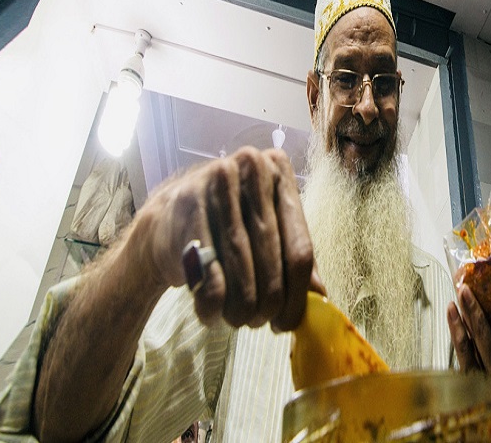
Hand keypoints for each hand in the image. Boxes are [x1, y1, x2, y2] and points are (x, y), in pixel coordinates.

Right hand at [130, 147, 323, 331]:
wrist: (170, 217)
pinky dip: (212, 307)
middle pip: (273, 263)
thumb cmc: (229, 225)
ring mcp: (217, 185)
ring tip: (236, 319)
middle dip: (268, 306)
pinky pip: (209, 277)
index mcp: (280, 172)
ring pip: (242, 274)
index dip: (298, 296)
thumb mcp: (268, 231)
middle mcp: (252, 168)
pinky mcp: (186, 210)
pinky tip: (211, 313)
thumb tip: (320, 296)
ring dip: (241, 310)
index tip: (288, 323)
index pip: (301, 249)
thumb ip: (294, 258)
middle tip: (258, 323)